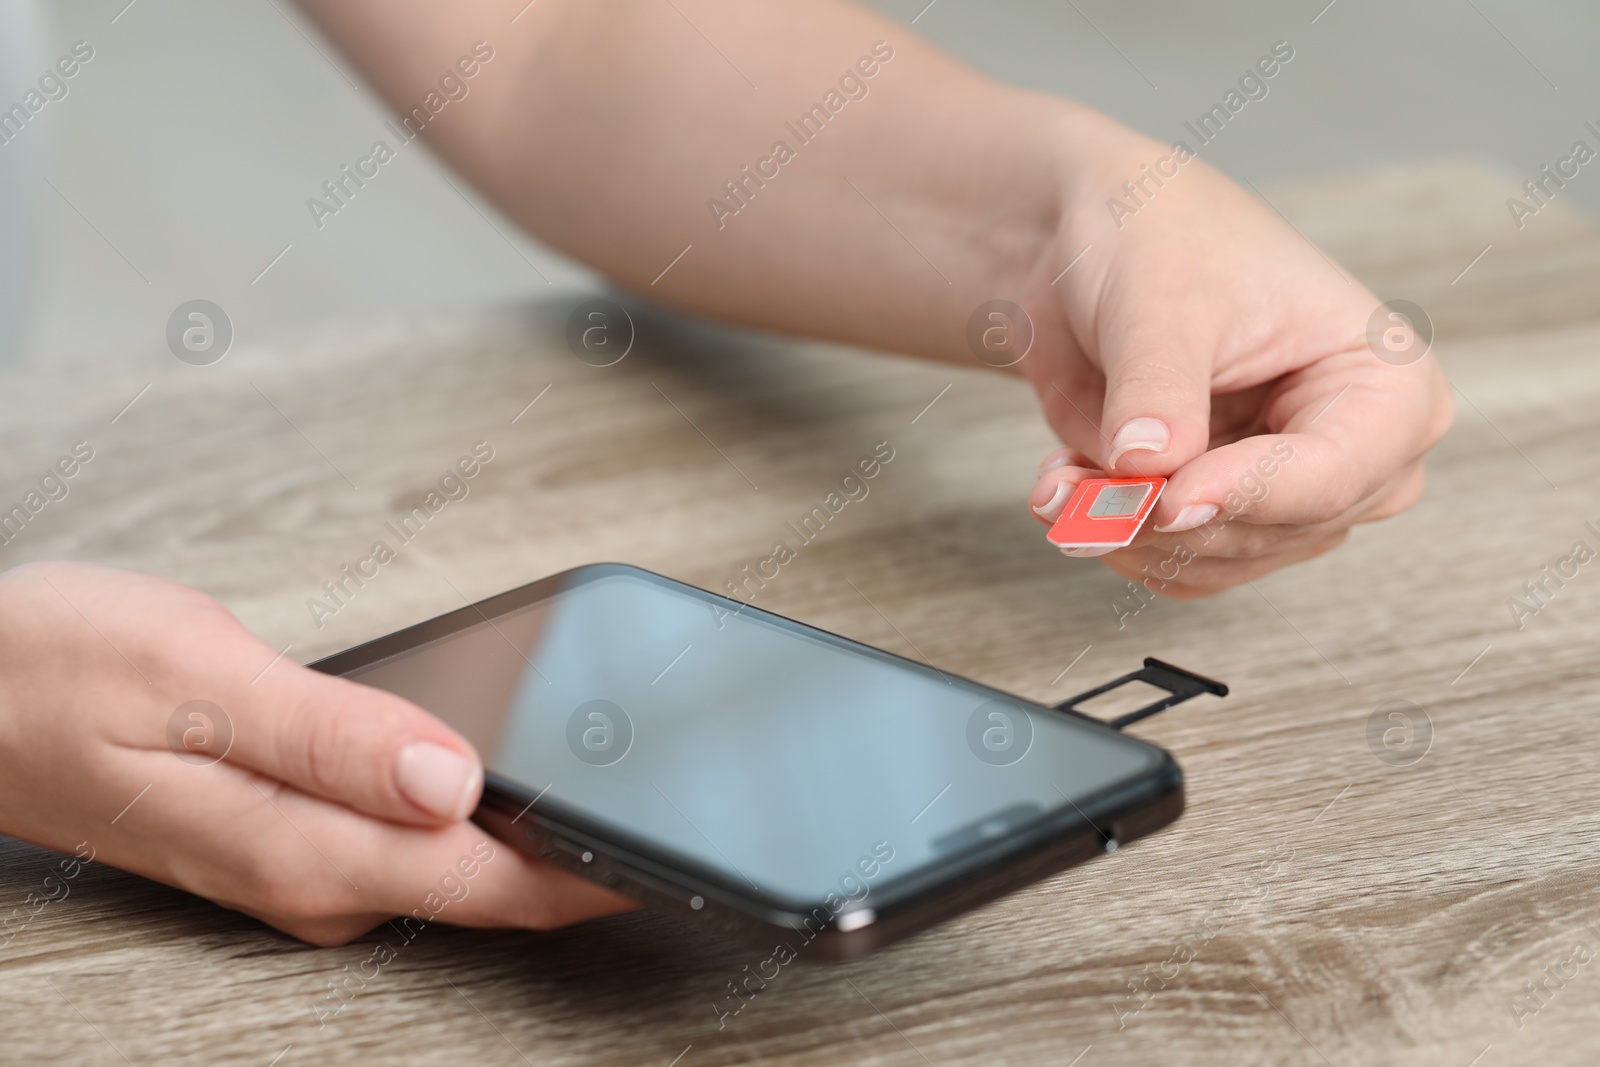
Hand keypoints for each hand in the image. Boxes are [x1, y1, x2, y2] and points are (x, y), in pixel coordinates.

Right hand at [0, 562, 631, 944]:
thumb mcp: (198, 677)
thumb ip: (335, 736)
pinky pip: (410, 844)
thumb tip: (456, 779)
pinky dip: (471, 818)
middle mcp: (310, 875)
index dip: (589, 873)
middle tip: (670, 816)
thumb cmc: (52, 672)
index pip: (486, 883)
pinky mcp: (288, 835)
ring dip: (533, 839)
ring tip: (614, 801)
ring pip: (450, 867)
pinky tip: (502, 785)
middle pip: (484, 886)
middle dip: (580, 860)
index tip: (670, 853)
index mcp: (303, 845)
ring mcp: (298, 862)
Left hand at [1019, 114, 1452, 596]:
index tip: (1167, 499)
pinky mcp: (1221, 515)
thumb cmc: (1161, 240)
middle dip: (1163, 518)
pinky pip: (1171, 566)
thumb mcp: (1160, 302)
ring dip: (1122, 532)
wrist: (1099, 243)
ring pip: (1214, 562)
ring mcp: (1287, 493)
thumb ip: (1159, 390)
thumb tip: (1149, 467)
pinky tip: (1065, 489)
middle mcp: (1355, 456)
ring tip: (1058, 484)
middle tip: (1079, 492)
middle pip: (1271, 533)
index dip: (1244, 496)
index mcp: (1387, 386)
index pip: (1331, 476)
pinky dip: (1109, 539)